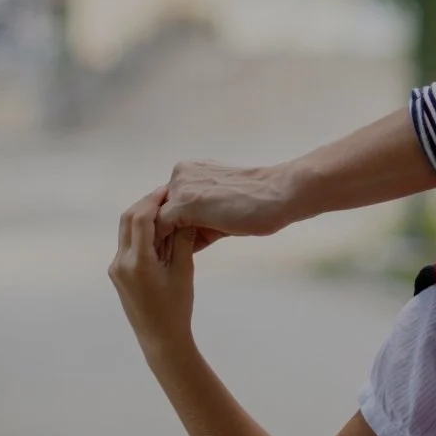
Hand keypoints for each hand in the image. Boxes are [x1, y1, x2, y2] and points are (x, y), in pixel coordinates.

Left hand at [111, 187, 197, 353]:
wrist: (159, 338)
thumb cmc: (177, 308)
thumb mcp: (184, 272)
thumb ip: (182, 240)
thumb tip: (185, 212)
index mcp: (137, 262)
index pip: (141, 218)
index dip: (154, 200)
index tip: (169, 189)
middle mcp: (121, 262)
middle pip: (128, 219)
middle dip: (146, 202)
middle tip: (166, 193)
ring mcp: (116, 267)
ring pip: (125, 229)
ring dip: (142, 214)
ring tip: (164, 206)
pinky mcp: (118, 272)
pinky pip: (127, 242)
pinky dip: (140, 230)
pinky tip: (158, 228)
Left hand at [158, 159, 300, 250]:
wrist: (280, 194)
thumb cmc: (259, 203)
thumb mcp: (223, 208)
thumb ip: (202, 217)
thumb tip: (187, 236)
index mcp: (189, 170)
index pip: (165, 202)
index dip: (163, 226)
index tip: (163, 251)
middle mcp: (180, 173)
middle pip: (155, 209)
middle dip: (156, 236)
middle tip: (159, 261)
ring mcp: (180, 187)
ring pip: (154, 219)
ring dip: (156, 242)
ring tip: (160, 266)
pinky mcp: (183, 203)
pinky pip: (161, 228)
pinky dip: (162, 246)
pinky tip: (167, 264)